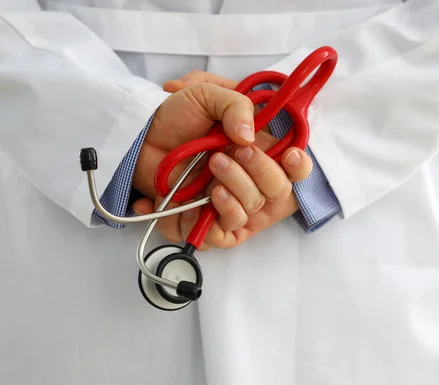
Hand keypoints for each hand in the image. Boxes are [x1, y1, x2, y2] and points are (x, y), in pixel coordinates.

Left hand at [132, 71, 312, 248]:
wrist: (140, 137)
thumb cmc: (176, 115)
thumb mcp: (206, 94)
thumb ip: (235, 105)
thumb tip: (248, 136)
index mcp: (257, 150)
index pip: (294, 167)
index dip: (299, 167)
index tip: (289, 156)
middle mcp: (248, 179)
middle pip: (275, 193)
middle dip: (256, 174)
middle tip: (224, 156)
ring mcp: (226, 201)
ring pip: (247, 214)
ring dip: (231, 197)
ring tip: (208, 178)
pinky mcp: (202, 219)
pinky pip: (215, 237)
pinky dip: (199, 223)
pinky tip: (182, 203)